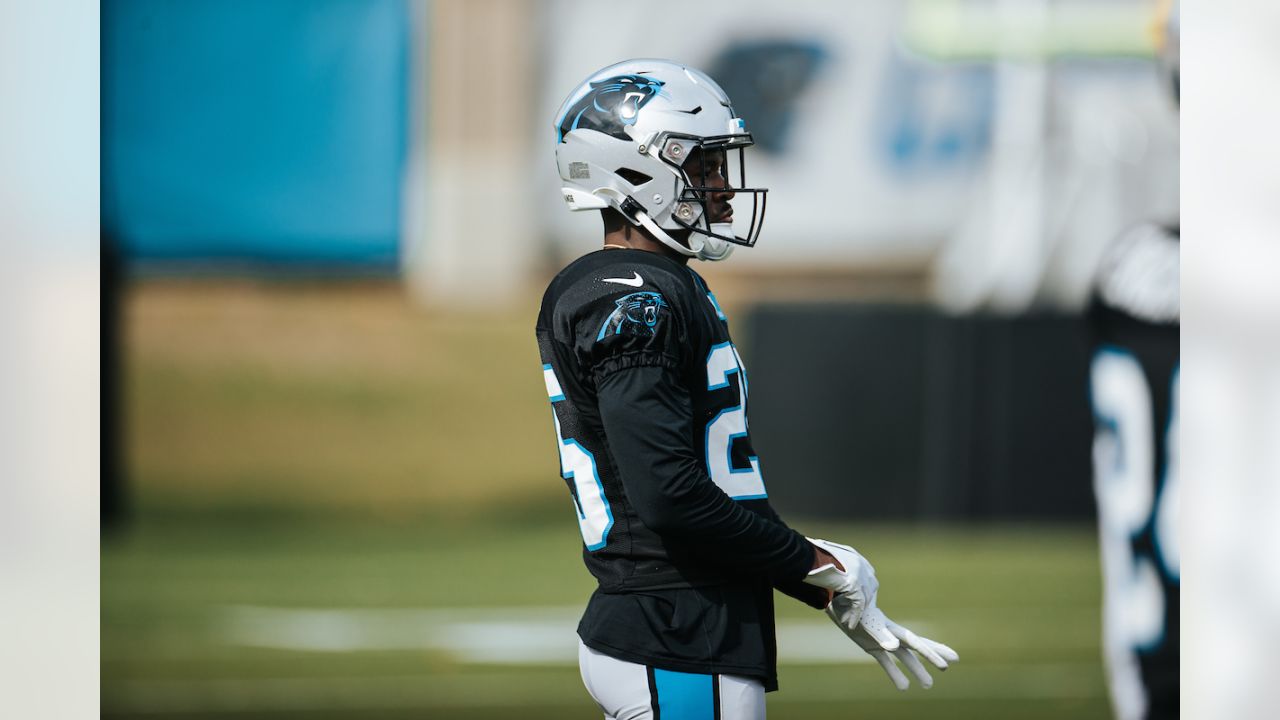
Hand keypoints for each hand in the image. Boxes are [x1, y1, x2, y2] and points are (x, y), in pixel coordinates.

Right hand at [802, 537, 877, 631]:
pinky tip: (850, 624)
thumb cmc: (805, 558)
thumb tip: (825, 597)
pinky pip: (858, 603)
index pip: (865, 573)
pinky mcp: (854, 583)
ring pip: (865, 596)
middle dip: (864, 598)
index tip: (854, 597)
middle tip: (856, 609)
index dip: (862, 587)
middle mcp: (859, 563)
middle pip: (870, 585)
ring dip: (858, 608)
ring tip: (850, 619)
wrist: (802, 555)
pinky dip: (854, 615)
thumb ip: (828, 578)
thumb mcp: (821, 565)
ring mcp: (859, 572)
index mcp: (852, 555)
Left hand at [833, 603, 959, 689]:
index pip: (915, 641)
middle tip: (951, 663)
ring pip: (904, 657)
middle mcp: (891, 634)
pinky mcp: (872, 647)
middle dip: (933, 655)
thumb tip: (895, 647)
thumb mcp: (864, 622)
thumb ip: (880, 635)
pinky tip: (903, 687)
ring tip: (928, 685)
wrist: (836, 602)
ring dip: (916, 670)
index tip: (949, 659)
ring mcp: (883, 641)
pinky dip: (894, 674)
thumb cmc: (852, 608)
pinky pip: (886, 662)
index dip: (931, 651)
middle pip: (916, 646)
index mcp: (891, 628)